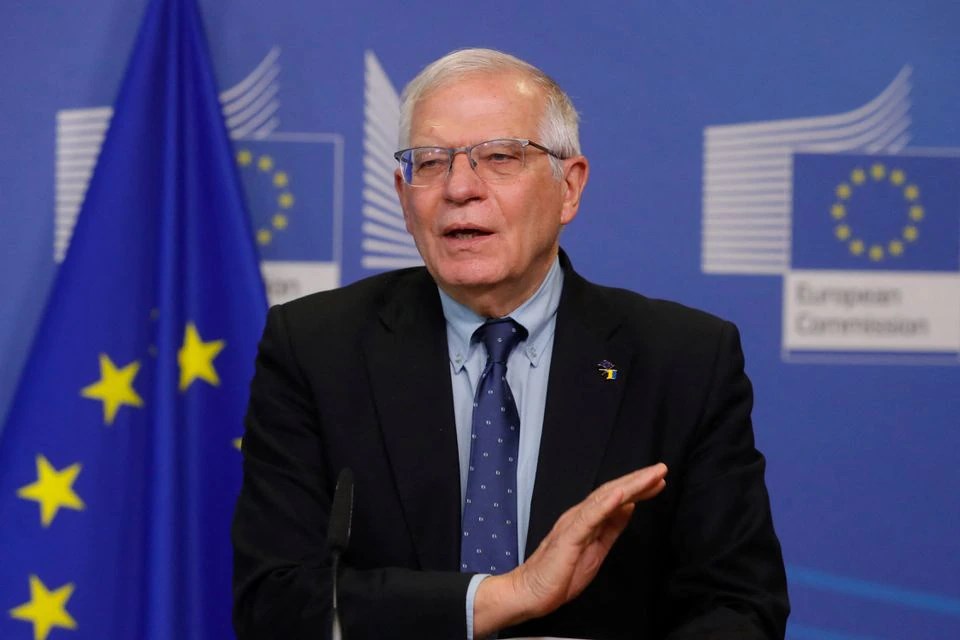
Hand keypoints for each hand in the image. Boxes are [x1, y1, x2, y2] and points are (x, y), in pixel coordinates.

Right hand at [473, 463, 667, 635]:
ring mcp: (573, 524)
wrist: (530, 593)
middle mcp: (580, 516)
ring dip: (628, 486)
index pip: (615, 498)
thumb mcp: (597, 549)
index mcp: (587, 520)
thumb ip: (611, 528)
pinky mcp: (568, 538)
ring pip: (604, 500)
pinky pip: (589, 518)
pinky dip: (605, 504)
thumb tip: (629, 507)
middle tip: (661, 469)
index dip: (638, 488)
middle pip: (612, 493)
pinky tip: (621, 495)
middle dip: (639, 481)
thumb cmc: (560, 575)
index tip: (659, 480)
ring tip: (649, 477)